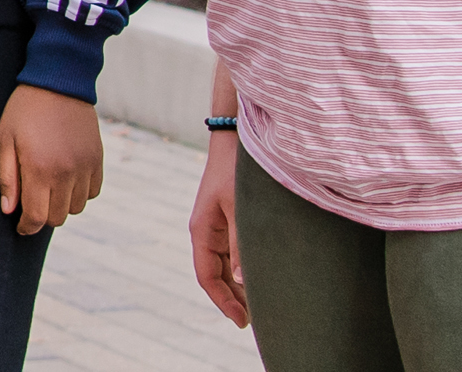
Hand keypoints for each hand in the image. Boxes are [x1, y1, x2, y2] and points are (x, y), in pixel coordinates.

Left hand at [0, 84, 103, 235]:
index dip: (26, 227)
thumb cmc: (24, 110)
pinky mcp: (98, 160)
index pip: (36, 217)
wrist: (59, 81)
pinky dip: (80, 192)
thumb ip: (6, 177)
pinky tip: (67, 178)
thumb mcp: (5, 139)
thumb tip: (9, 210)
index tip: (21, 226)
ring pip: (76, 208)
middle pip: (57, 217)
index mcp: (39, 169)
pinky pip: (93, 192)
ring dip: (62, 204)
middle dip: (42, 215)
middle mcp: (66, 172)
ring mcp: (85, 167)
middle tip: (32, 201)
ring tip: (49, 186)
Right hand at [190, 134, 247, 326]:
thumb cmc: (236, 171)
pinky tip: (257, 279)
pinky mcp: (228, 221)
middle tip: (255, 321)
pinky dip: (242, 270)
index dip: (223, 301)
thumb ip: (241, 245)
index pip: (207, 276)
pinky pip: (232, 254)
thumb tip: (242, 281)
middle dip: (233, 298)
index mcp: (202, 231)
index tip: (242, 321)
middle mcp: (206, 232)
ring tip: (259, 306)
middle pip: (216, 275)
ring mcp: (217, 227)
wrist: (235, 140)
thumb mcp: (240, 209)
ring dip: (238, 286)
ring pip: (225, 266)